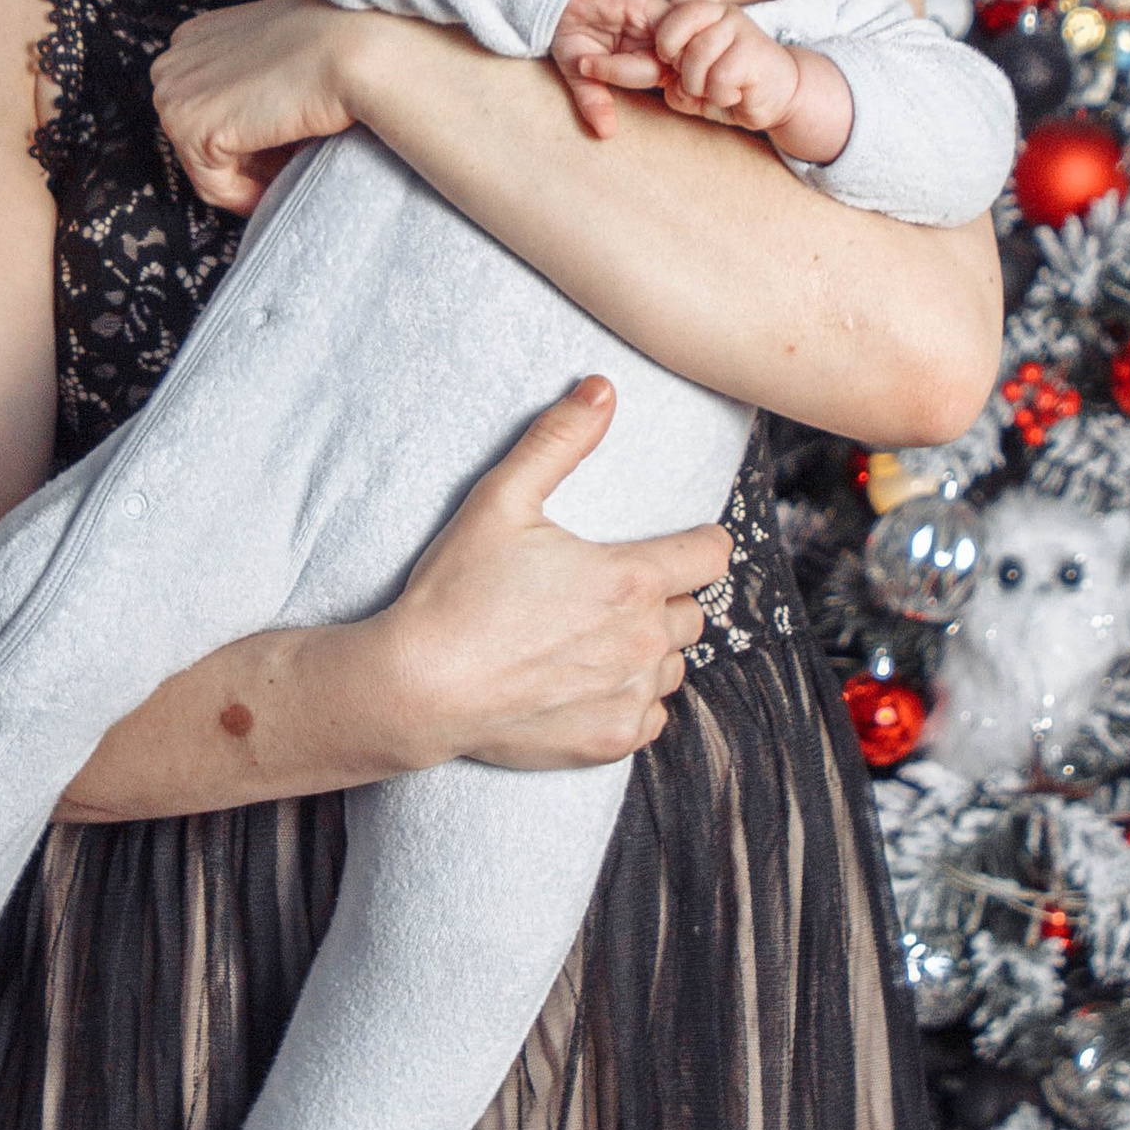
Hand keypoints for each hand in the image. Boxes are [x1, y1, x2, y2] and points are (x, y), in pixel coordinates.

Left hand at [152, 0, 371, 209]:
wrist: (354, 50)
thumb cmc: (332, 47)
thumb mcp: (275, 54)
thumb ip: (250, 82)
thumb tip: (252, 132)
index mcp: (192, 39)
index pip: (203, 108)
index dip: (241, 136)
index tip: (277, 151)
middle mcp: (173, 62)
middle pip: (197, 139)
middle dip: (241, 158)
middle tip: (288, 164)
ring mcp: (174, 95)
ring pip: (203, 165)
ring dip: (248, 176)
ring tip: (291, 168)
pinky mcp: (191, 129)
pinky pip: (213, 186)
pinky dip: (246, 196)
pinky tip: (281, 185)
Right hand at [371, 377, 729, 771]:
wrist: (417, 686)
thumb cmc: (455, 591)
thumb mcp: (501, 500)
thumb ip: (557, 440)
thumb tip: (602, 388)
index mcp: (630, 580)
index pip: (711, 555)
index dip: (697, 543)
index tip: (676, 544)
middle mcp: (642, 642)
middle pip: (692, 611)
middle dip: (663, 597)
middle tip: (608, 591)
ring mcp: (629, 696)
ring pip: (674, 664)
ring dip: (649, 649)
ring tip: (594, 637)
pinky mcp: (611, 740)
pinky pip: (652, 716)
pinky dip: (632, 699)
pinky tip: (589, 681)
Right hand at [546, 0, 666, 138]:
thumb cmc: (573, 33)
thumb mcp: (578, 73)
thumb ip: (594, 100)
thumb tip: (605, 134)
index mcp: (648, 68)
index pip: (663, 86)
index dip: (639, 83)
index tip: (593, 72)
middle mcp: (661, 50)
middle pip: (670, 71)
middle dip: (629, 70)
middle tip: (589, 60)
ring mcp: (663, 28)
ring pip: (675, 49)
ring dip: (643, 49)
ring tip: (603, 45)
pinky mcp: (658, 6)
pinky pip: (676, 20)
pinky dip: (654, 25)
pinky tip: (623, 21)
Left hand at [648, 0, 805, 134]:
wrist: (781, 96)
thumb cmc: (731, 86)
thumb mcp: (692, 81)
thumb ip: (671, 77)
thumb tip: (667, 83)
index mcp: (708, 10)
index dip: (666, 28)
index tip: (671, 54)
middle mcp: (724, 12)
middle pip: (678, 22)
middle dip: (673, 57)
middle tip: (686, 77)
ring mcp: (741, 28)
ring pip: (697, 53)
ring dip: (696, 84)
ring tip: (712, 91)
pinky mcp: (754, 52)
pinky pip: (720, 76)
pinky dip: (720, 95)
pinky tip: (733, 95)